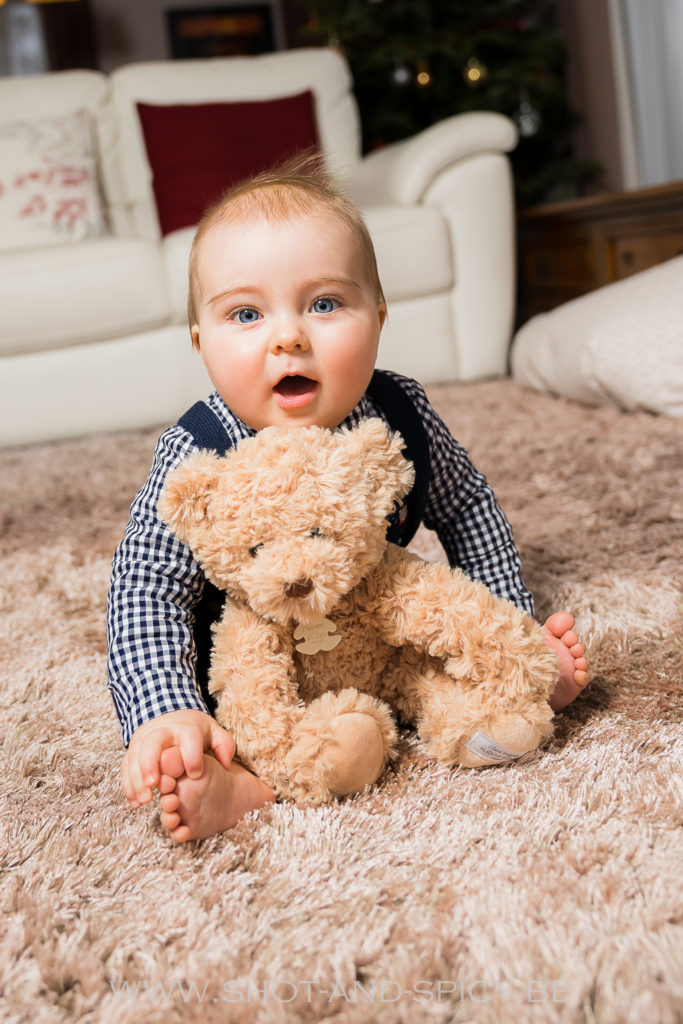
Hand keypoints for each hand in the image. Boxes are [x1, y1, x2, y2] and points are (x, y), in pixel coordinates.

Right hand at [120, 708, 234, 806]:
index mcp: (185, 728)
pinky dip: (128, 784)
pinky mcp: (133, 749)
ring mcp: (144, 739)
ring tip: (144, 801)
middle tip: (154, 785)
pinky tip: (134, 802)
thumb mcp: (213, 731)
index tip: (195, 774)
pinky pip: (126, 765)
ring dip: (136, 779)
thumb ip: (224, 745)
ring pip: (135, 756)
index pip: (188, 737)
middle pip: (152, 743)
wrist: (170, 714)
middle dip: (151, 763)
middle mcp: (162, 731)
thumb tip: (226, 765)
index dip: (191, 755)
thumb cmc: (194, 730)